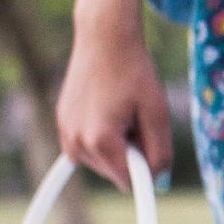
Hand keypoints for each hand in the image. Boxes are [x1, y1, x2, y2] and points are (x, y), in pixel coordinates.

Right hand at [58, 18, 173, 187]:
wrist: (104, 38)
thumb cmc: (134, 72)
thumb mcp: (159, 114)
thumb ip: (161, 154)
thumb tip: (157, 184)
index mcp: (100, 141)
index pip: (130, 182)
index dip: (147, 168)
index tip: (151, 148)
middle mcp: (76, 142)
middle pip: (117, 174)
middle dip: (133, 155)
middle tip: (136, 120)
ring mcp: (65, 134)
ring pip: (104, 163)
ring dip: (119, 146)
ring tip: (122, 112)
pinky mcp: (62, 125)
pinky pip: (91, 150)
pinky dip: (104, 140)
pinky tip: (111, 118)